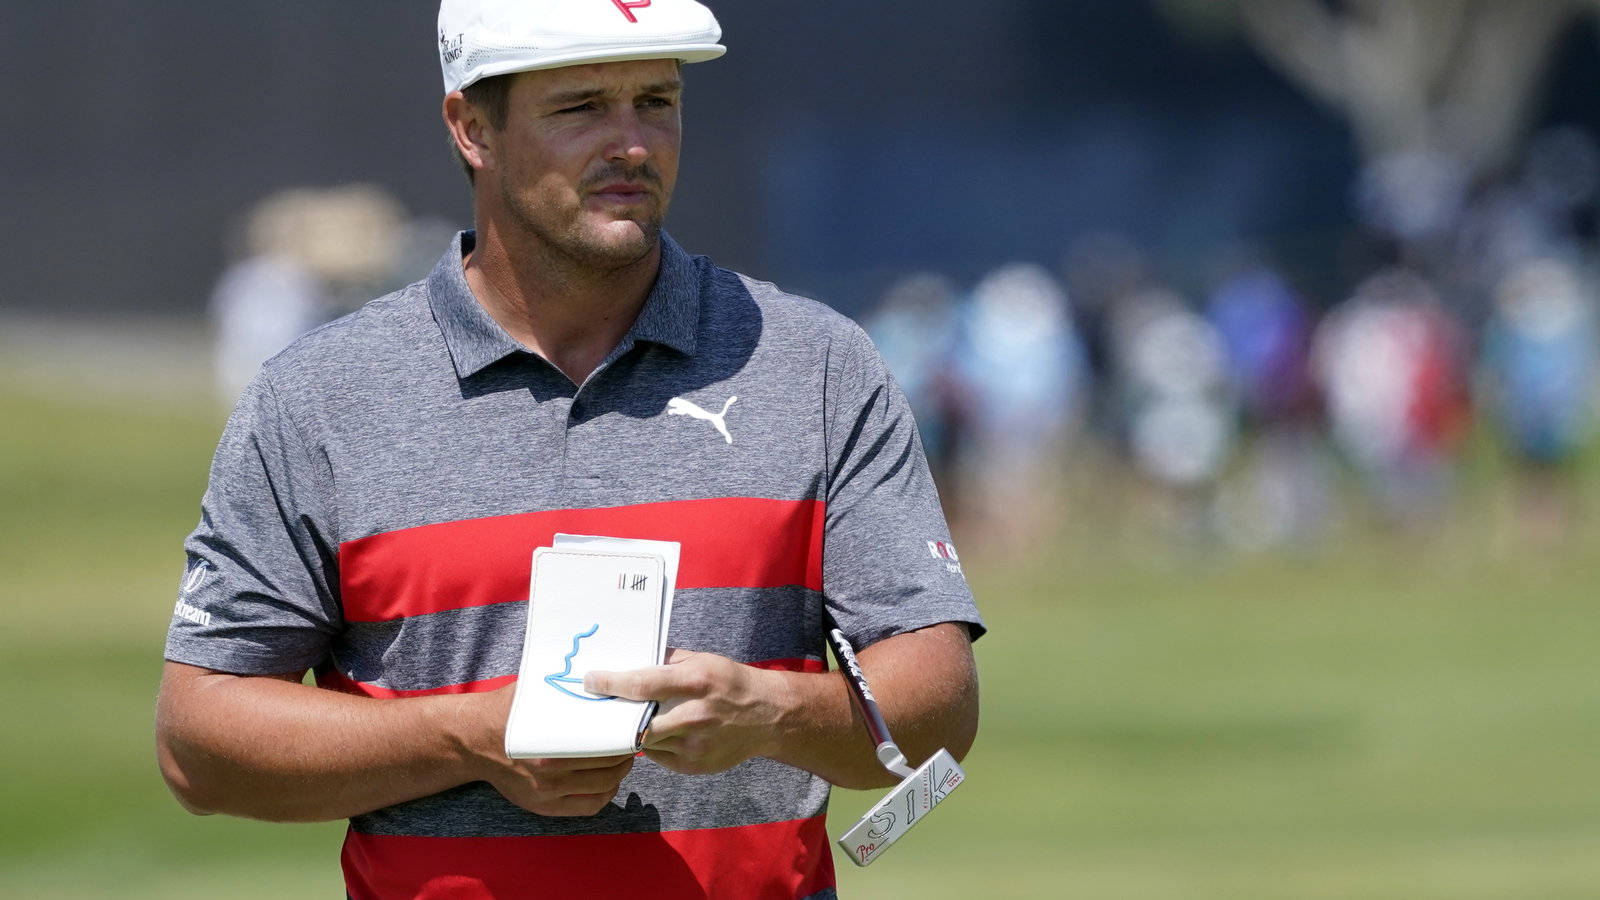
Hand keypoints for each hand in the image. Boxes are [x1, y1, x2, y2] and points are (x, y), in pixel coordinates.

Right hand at [456, 684, 634, 815]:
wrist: (473, 740)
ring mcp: (547, 792)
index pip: (604, 743)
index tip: (631, 727)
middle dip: (626, 754)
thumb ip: (563, 688)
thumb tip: (598, 674)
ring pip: (602, 787)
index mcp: (550, 742)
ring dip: (620, 774)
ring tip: (623, 760)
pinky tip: (609, 782)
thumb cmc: (506, 711)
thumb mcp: (533, 692)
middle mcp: (549, 771)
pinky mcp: (543, 806)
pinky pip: (587, 807)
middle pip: (608, 766)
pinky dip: (605, 795)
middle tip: (632, 741)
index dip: (623, 736)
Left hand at [584, 649, 786, 775]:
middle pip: (638, 722)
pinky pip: (658, 757)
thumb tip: (629, 660)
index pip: (642, 684)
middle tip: (603, 708)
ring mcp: (695, 745)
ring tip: (630, 720)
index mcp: (694, 682)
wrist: (768, 716)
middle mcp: (694, 715)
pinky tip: (661, 733)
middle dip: (617, 716)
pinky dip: (653, 745)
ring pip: (645, 742)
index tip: (590, 681)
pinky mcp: (695, 766)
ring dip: (634, 731)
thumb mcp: (702, 660)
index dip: (611, 683)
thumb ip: (666, 662)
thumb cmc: (730, 682)